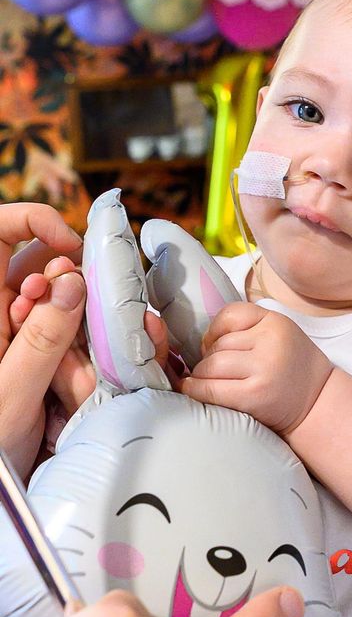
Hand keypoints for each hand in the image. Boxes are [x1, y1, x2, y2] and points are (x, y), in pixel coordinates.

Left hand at [0, 204, 87, 477]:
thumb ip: (42, 337)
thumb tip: (74, 282)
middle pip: (38, 263)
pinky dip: (79, 354)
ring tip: (67, 374)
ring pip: (59, 302)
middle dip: (66, 286)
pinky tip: (71, 385)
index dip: (36, 221)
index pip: (0, 229)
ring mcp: (15, 333)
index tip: (71, 249)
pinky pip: (67, 337)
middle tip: (77, 320)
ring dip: (75, 330)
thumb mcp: (8, 396)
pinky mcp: (36, 356)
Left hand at [181, 302, 332, 433]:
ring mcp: (263, 369)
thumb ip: (247, 328)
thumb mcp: (277, 334)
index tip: (213, 344)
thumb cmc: (291, 367)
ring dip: (201, 374)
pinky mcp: (254, 396)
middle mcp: (270, 342)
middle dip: (207, 357)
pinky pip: (211, 389)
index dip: (214, 331)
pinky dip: (196, 390)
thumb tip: (201, 341)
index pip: (230, 315)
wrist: (317, 401)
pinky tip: (193, 390)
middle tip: (211, 369)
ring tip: (205, 381)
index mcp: (275, 322)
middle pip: (218, 344)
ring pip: (211, 365)